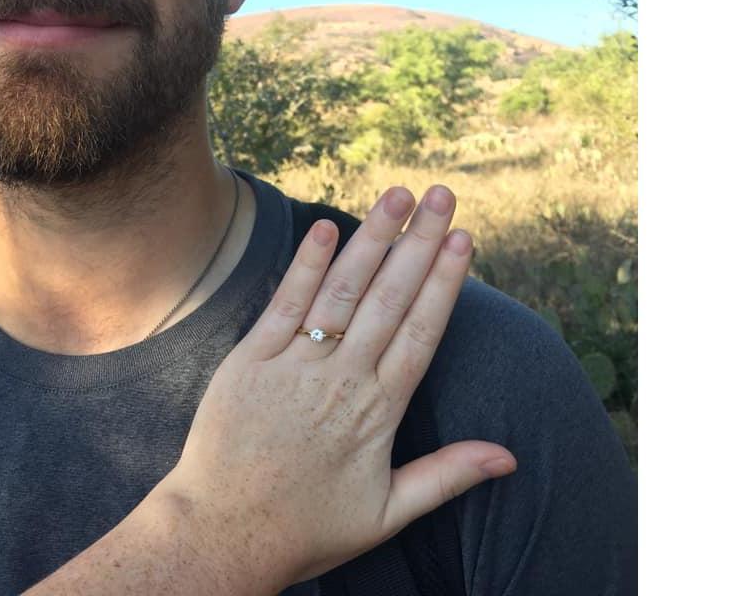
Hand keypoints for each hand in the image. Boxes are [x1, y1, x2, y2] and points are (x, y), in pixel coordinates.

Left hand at [159, 185, 516, 589]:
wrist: (221, 535)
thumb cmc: (306, 527)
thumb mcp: (387, 514)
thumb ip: (446, 477)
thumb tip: (507, 456)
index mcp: (378, 411)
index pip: (421, 330)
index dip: (445, 281)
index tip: (463, 238)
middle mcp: (342, 379)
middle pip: (389, 297)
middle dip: (419, 241)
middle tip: (441, 195)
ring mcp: (294, 364)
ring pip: (342, 289)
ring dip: (372, 238)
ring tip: (397, 195)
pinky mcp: (250, 359)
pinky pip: (284, 303)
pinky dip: (306, 265)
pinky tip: (326, 227)